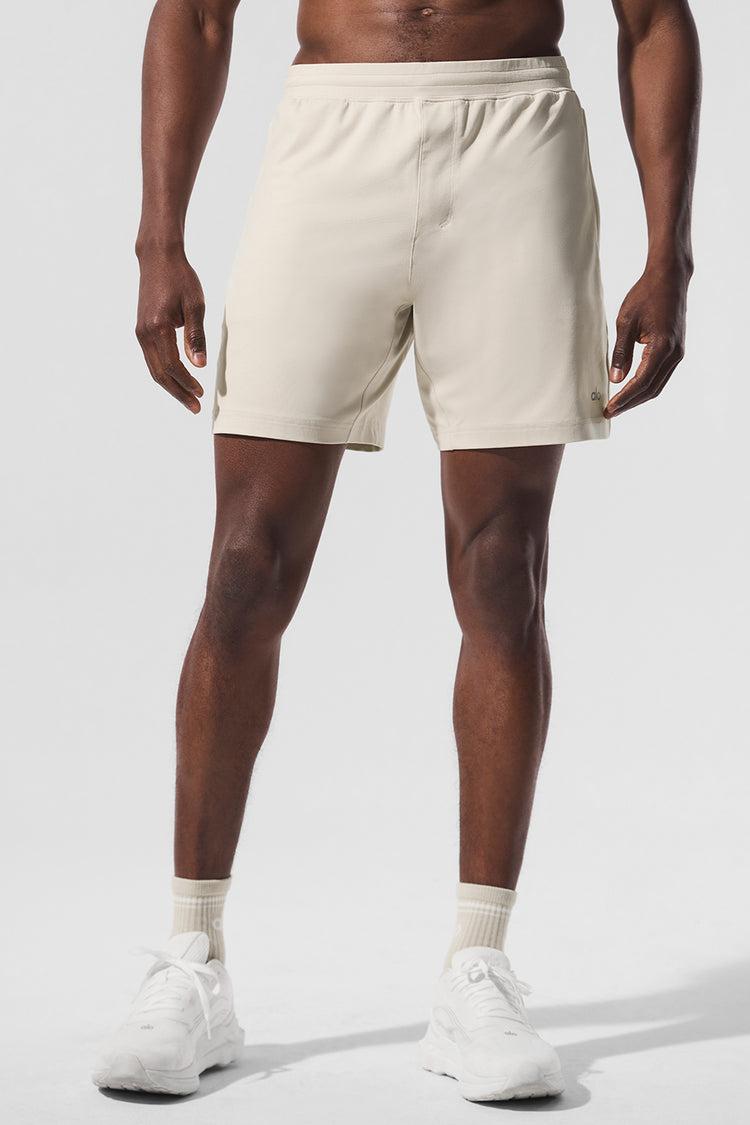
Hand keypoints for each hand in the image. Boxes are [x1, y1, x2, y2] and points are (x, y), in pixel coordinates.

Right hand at [135, 245, 206, 412]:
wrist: (158, 258)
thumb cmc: (180, 278)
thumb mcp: (195, 305)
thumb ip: (196, 336)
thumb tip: (199, 365)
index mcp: (158, 328)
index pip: (172, 366)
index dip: (186, 384)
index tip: (201, 394)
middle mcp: (144, 333)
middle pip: (159, 374)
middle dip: (178, 392)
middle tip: (195, 407)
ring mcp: (140, 332)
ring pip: (153, 368)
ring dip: (171, 386)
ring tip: (189, 398)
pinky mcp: (142, 329)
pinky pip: (152, 359)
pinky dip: (164, 373)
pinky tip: (177, 380)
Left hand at [605, 264, 688, 418]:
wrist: (670, 278)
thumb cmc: (646, 295)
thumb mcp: (626, 322)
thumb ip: (621, 352)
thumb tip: (615, 379)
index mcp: (662, 346)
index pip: (641, 382)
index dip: (624, 399)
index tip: (609, 409)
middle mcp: (674, 354)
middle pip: (651, 389)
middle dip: (630, 403)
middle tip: (610, 413)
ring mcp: (678, 353)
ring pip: (657, 385)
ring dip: (638, 398)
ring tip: (618, 406)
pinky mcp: (676, 351)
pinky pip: (661, 375)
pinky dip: (646, 386)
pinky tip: (631, 390)